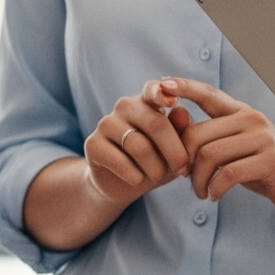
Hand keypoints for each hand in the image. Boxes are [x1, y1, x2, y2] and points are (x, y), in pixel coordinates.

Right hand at [83, 90, 194, 204]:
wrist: (122, 184)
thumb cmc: (155, 162)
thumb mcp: (175, 150)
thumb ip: (181, 131)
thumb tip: (182, 112)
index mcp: (146, 101)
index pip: (153, 90)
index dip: (162, 93)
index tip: (174, 101)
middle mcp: (125, 106)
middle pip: (156, 125)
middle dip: (175, 152)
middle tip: (182, 170)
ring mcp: (106, 123)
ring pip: (139, 146)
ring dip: (155, 168)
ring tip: (157, 176)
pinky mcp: (92, 143)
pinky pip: (119, 161)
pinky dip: (134, 176)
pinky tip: (137, 179)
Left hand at [153, 78, 274, 214]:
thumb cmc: (263, 167)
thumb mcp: (236, 148)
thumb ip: (211, 138)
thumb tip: (173, 132)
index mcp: (241, 112)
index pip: (208, 93)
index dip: (183, 87)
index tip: (160, 84)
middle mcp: (251, 119)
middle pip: (197, 134)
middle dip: (183, 161)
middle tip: (184, 179)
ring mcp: (263, 138)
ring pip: (209, 155)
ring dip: (197, 180)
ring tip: (200, 192)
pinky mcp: (270, 161)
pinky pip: (227, 174)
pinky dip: (214, 188)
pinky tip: (214, 196)